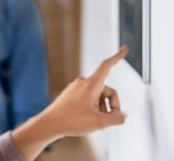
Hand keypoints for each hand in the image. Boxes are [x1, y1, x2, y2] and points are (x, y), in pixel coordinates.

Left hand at [11, 46, 127, 159]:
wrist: (49, 124)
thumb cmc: (70, 120)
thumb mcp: (100, 122)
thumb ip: (117, 118)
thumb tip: (122, 116)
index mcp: (91, 84)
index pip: (107, 66)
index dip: (117, 57)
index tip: (124, 48)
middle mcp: (83, 83)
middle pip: (107, 90)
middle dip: (112, 105)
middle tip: (109, 120)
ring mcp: (76, 88)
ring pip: (98, 96)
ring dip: (102, 109)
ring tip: (96, 123)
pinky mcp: (71, 94)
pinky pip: (88, 98)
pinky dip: (93, 108)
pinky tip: (89, 120)